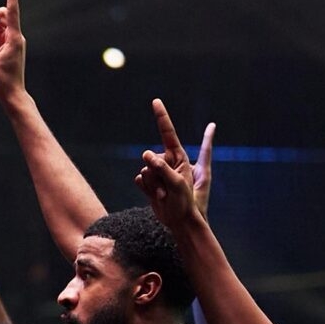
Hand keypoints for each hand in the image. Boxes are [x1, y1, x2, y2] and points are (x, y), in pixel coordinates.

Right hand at [133, 99, 213, 229]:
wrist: (179, 222)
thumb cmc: (185, 202)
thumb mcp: (177, 183)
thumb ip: (162, 167)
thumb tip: (146, 155)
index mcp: (178, 157)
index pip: (168, 133)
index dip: (161, 117)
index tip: (155, 101)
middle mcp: (167, 162)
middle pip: (150, 158)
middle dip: (155, 173)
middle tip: (166, 189)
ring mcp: (157, 173)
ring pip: (143, 170)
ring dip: (151, 185)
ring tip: (163, 195)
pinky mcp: (149, 184)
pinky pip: (139, 180)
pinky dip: (145, 189)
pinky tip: (155, 197)